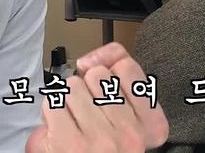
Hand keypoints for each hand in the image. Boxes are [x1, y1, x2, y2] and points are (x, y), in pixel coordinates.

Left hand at [25, 42, 169, 152]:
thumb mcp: (126, 108)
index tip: (108, 89)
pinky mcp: (71, 144)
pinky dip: (52, 112)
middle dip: (89, 87)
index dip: (110, 71)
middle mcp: (131, 135)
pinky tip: (63, 126)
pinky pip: (54, 102)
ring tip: (76, 120)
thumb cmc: (103, 142)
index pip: (126, 66)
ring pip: (73, 85)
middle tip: (91, 112)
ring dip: (69, 100)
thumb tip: (89, 60)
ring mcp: (102, 140)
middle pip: (97, 74)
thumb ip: (118, 66)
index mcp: (152, 124)